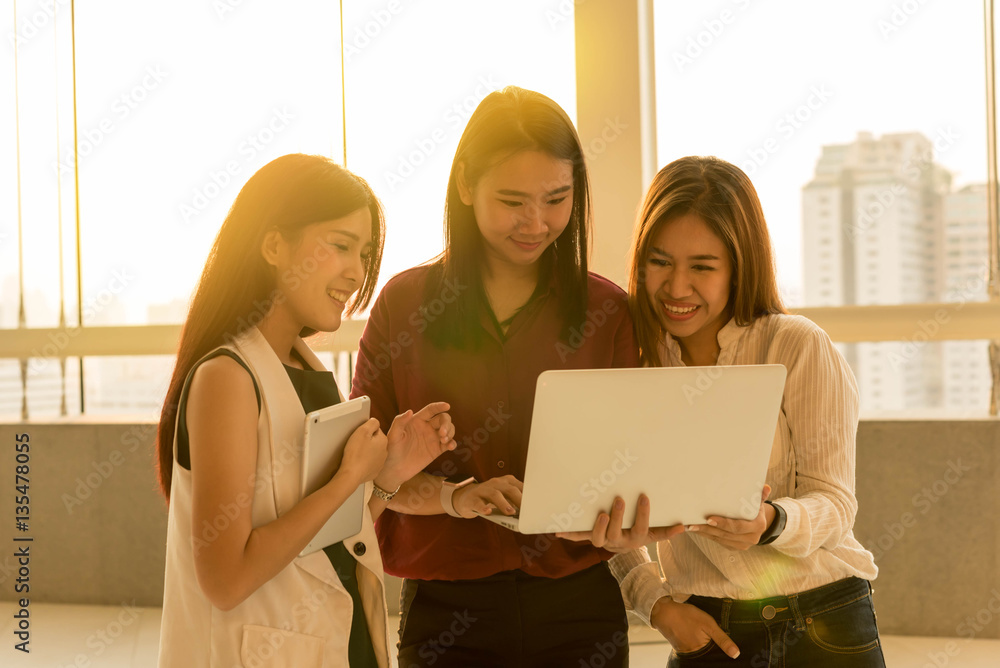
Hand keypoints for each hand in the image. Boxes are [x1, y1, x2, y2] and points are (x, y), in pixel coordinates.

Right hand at [337, 418, 387, 484]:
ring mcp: (381, 462)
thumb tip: (375, 421)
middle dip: (367, 442)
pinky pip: (370, 463)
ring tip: (357, 454)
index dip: (365, 431)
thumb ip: (372, 423)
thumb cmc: (356, 453)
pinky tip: (358, 462)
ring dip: (366, 452)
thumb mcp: (362, 431)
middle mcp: (385, 451)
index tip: (359, 436)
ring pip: (373, 452)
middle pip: (375, 441)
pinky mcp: (375, 471)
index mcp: (383, 440)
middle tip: (357, 445)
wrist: (352, 474)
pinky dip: (364, 462)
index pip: (375, 430)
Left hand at [379, 402, 456, 489]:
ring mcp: (433, 438)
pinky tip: (450, 446)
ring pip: (449, 429)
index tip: (447, 405)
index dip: (439, 406)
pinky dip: (453, 443)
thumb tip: (410, 411)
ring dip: (450, 432)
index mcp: (417, 420)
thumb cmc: (391, 450)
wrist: (395, 469)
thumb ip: (399, 422)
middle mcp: (427, 427)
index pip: (430, 410)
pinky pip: (449, 444)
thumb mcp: (393, 435)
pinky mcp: (437, 450)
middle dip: (446, 423)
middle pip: (443, 418)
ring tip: (444, 440)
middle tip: (442, 433)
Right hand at [453, 475, 522, 518]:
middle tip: (527, 510)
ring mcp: (483, 490)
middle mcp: (496, 483)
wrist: (466, 497)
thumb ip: (514, 504)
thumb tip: (526, 516)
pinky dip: (483, 507)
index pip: (520, 487)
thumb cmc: (490, 499)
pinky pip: (478, 503)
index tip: (537, 505)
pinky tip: (488, 512)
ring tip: (510, 512)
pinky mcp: (472, 499)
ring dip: (504, 503)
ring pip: (495, 494)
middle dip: (519, 499)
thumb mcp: (504, 498)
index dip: (529, 496)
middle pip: (510, 489)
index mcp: (507, 482)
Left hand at [555, 494, 684, 551]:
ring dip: (597, 526)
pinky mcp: (591, 537)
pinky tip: (557, 531)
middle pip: (616, 534)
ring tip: (600, 513)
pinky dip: (569, 534)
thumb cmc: (640, 535)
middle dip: (617, 517)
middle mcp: (617, 542)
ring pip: (597, 539)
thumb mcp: (655, 534)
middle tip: (618, 499)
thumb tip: (684, 526)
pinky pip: (579, 537)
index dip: (642, 514)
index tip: (643, 496)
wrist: (624, 548)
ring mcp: (603, 540)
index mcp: (635, 539)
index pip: (640, 528)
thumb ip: (667, 531)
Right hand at [651, 597, 739, 658]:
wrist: (664, 612)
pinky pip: (691, 647)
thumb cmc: (686, 616)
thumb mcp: (708, 624)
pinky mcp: (679, 647)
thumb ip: (722, 639)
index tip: (722, 645)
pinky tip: (693, 633)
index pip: (717, 655)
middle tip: (708, 634)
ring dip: (703, 644)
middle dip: (712, 647)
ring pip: (700, 651)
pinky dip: (694, 642)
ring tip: (699, 633)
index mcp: (703, 650)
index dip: (721, 650)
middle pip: (708, 653)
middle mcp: (694, 654)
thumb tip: (736, 654)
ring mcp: (686, 651)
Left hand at [686, 485, 773, 550]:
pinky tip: (696, 529)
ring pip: (720, 539)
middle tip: (693, 524)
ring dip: (704, 533)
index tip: (709, 519)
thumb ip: (760, 495)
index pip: (738, 526)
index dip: (723, 523)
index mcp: (758, 526)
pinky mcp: (734, 547)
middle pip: (726, 534)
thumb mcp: (758, 502)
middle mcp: (751, 538)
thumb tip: (766, 486)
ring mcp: (742, 545)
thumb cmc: (755, 508)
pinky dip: (707, 535)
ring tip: (690, 526)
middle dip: (708, 529)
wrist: (759, 524)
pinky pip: (718, 541)